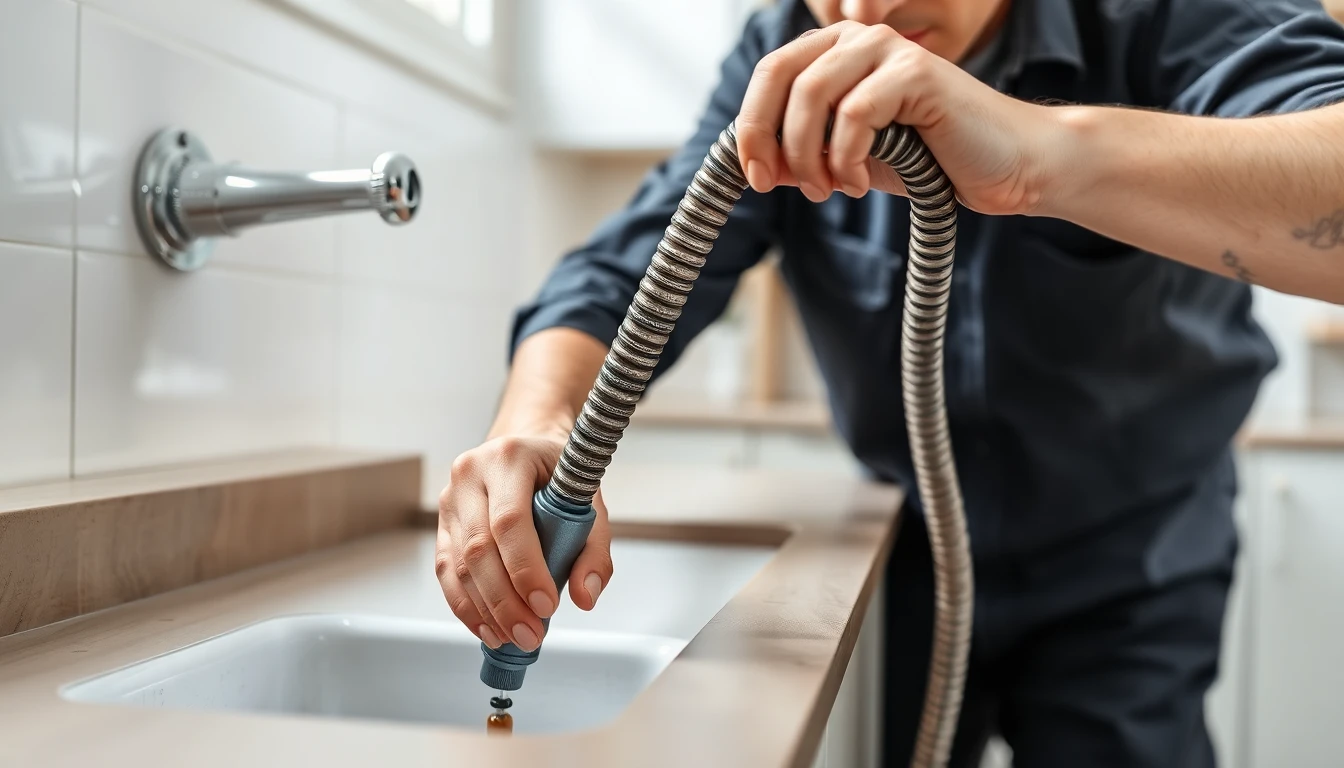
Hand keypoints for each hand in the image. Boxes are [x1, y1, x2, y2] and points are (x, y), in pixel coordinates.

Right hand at [435, 433, 612, 650]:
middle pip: (478, 549)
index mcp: (509, 457)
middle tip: (531, 634)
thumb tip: (584, 596)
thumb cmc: (558, 476)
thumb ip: (594, 550)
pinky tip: (489, 629)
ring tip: (514, 637)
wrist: (528, 451)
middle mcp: (470, 474)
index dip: (526, 569)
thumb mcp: (589, 502)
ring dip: (486, 611)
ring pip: (458, 565)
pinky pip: (446, 572)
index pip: (510, 521)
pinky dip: (466, 607)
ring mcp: (450, 499)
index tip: (546, 605)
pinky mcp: (442, 524)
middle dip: (505, 601)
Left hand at [735, 20, 1063, 216]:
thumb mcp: (851, 161)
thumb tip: (755, 165)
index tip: (754, 177)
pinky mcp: (916, 71)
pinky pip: (854, 113)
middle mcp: (859, 38)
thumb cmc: (932, 161)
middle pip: (778, 74)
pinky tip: (858, 184)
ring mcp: (889, 48)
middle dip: (764, 135)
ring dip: (807, 153)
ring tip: (828, 189)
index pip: (770, 74)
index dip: (750, 126)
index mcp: (837, 52)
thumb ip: (805, 156)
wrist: (1007, 167)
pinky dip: (845, 158)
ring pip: (811, 94)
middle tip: (772, 182)